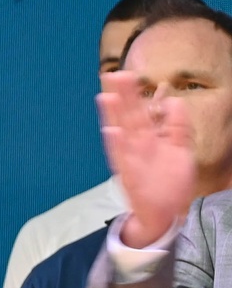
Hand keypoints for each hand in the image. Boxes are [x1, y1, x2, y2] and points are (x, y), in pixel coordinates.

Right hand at [99, 68, 198, 247]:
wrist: (165, 212)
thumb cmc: (171, 181)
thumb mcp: (181, 149)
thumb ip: (178, 126)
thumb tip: (174, 100)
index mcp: (151, 138)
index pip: (142, 111)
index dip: (136, 94)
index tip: (130, 75)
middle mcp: (139, 145)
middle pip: (130, 116)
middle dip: (123, 97)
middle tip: (115, 75)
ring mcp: (132, 159)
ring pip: (121, 132)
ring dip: (113, 115)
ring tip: (106, 96)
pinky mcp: (130, 174)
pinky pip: (121, 157)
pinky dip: (116, 144)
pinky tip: (111, 131)